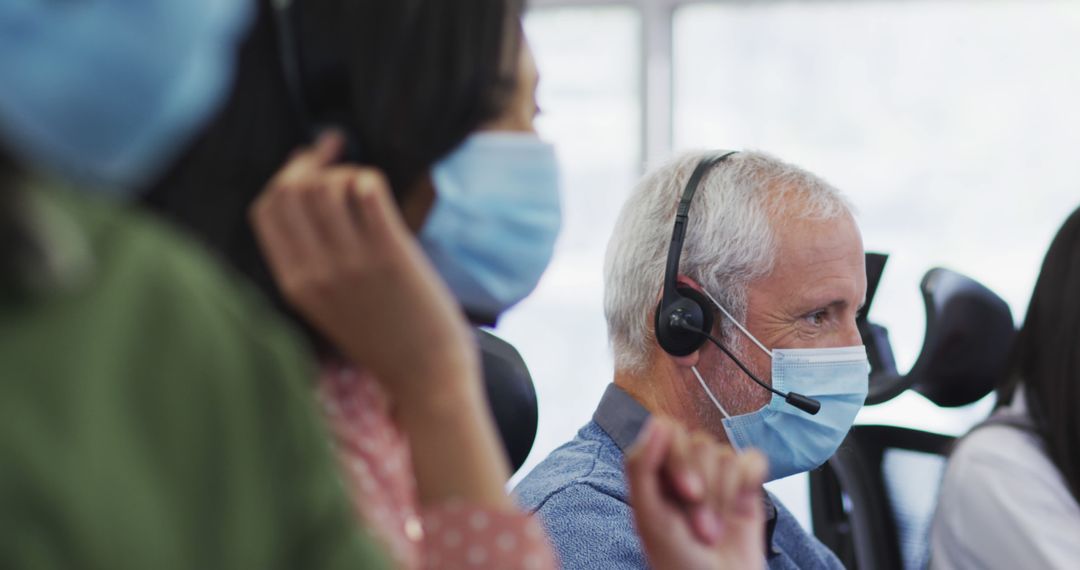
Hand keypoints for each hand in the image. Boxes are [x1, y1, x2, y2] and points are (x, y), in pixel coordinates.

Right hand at [249, 132, 478, 405]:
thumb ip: (313, 261)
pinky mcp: (390, 255)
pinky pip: (368, 190)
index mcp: (294, 283)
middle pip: (292, 188)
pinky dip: (370, 178)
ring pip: (328, 185)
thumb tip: (315, 197)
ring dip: (347, 172)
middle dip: (313, 162)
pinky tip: (381, 192)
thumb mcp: (328, 306)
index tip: (309, 163)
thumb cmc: (385, 339)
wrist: (427, 378)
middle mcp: (315, 271)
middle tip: (338, 153)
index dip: (285, 176)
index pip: (266, 208)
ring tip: (368, 187)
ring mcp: (351, 263)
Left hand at [626, 417, 766, 569]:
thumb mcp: (648, 517)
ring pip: (725, 455)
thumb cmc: (676, 561)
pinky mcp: (746, 486)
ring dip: (722, 498)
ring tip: (714, 531)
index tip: (686, 492)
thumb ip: (642, 467)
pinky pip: (752, 460)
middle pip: (700, 444)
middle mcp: (686, 468)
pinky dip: (747, 483)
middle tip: (700, 528)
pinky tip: (739, 507)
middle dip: (703, 491)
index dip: (680, 459)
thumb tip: (658, 423)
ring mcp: (717, 476)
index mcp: (657, 471)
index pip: (668, 431)